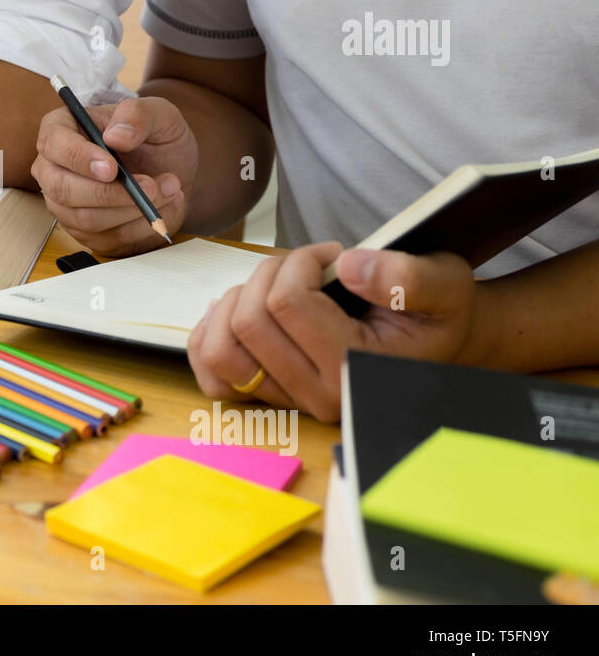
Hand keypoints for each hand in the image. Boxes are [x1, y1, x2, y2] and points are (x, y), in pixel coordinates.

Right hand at [30, 96, 196, 256]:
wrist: (171, 170)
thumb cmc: (155, 137)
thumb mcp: (158, 114)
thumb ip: (138, 115)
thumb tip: (115, 137)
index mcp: (62, 129)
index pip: (53, 143)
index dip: (79, 158)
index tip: (112, 168)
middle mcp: (54, 168)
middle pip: (62, 189)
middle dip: (111, 193)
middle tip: (152, 186)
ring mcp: (65, 204)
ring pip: (85, 219)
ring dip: (132, 210)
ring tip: (168, 190)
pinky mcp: (84, 232)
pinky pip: (106, 239)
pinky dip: (140, 227)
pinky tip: (160, 208)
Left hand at [186, 242, 480, 420]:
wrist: (432, 341)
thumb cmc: (434, 311)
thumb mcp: (444, 283)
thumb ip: (407, 277)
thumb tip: (350, 267)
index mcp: (355, 370)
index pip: (288, 302)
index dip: (301, 261)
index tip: (334, 254)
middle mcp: (318, 397)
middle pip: (248, 321)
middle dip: (269, 274)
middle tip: (305, 266)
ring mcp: (288, 401)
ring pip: (220, 348)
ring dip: (237, 301)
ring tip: (275, 286)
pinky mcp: (267, 397)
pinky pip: (211, 373)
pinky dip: (212, 334)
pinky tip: (238, 308)